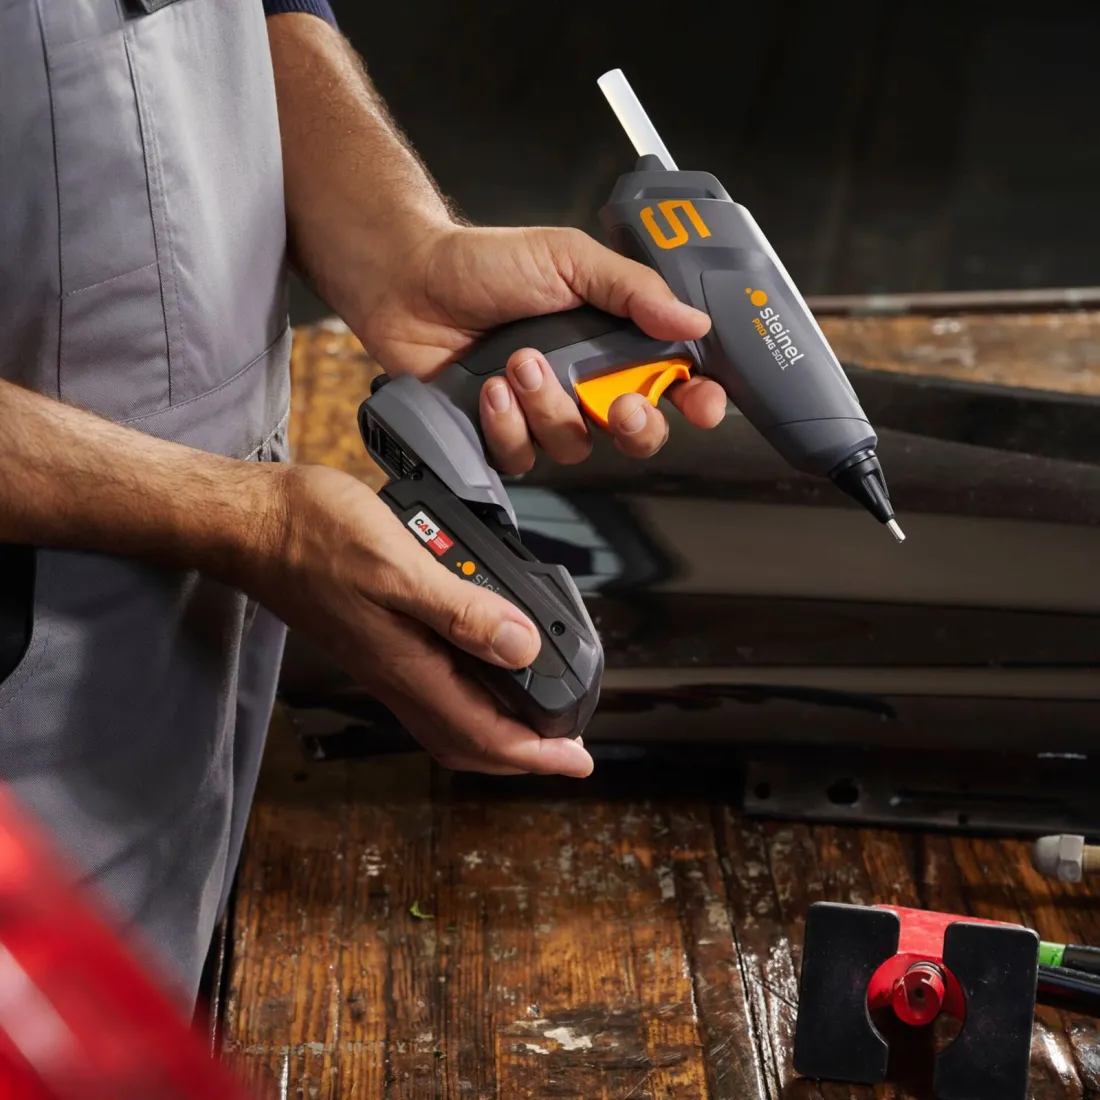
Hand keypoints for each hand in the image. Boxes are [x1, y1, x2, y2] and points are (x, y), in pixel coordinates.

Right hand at [254, 464, 592, 776]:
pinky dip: (469, 694)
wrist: (252, 525)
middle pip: (468, 742)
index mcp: (407, 665)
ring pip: (450, 720)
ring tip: (537, 713)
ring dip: (498, 728)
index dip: (538, 754)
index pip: (484, 734)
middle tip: (565, 746)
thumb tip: (521, 647)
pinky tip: (484, 666)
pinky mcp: (375, 642)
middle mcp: (396, 674)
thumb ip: (460, 611)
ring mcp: (383, 662)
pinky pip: (431, 691)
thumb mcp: (397, 565)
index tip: (578, 760)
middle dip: (522, 754)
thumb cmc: (312, 536)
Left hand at [351, 225, 728, 472]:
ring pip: (577, 447)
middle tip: (618, 405)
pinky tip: (489, 390)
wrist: (410, 281)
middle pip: (636, 432)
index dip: (696, 399)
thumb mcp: (569, 259)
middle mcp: (583, 383)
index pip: (672, 381)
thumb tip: (694, 322)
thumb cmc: (487, 263)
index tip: (704, 405)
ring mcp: (543, 412)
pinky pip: (523, 457)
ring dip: (551, 410)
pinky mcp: (501, 434)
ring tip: (519, 363)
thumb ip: (633, 290)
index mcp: (612, 339)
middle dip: (635, 426)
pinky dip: (507, 425)